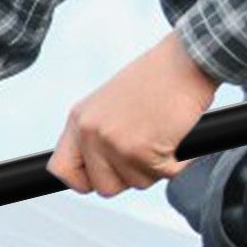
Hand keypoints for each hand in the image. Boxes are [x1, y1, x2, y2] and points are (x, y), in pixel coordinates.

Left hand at [49, 31, 218, 195]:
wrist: (186, 59)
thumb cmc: (156, 78)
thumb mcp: (109, 104)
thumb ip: (97, 136)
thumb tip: (99, 170)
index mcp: (79, 119)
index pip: (61, 169)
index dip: (84, 181)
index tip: (100, 177)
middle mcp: (91, 132)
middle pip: (104, 187)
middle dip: (129, 177)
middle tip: (145, 152)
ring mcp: (114, 143)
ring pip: (137, 183)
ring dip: (156, 167)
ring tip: (162, 135)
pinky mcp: (142, 150)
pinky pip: (165, 175)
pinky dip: (179, 162)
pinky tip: (177, 136)